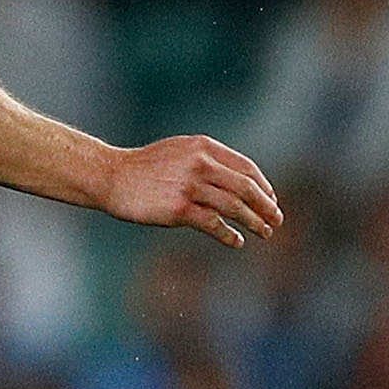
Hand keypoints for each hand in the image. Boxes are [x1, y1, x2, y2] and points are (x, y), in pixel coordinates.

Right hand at [91, 135, 282, 247]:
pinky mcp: (178, 209)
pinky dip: (229, 234)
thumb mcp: (179, 152)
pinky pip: (213, 224)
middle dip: (266, 206)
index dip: (263, 187)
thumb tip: (238, 181)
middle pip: (246, 188)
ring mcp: (189, 186)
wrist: (111, 176)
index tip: (271, 201)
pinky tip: (236, 241)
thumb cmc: (145, 167)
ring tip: (265, 233)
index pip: (246, 168)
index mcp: (204, 147)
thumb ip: (207, 160)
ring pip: (234, 207)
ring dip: (254, 222)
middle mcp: (200, 163)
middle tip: (276, 220)